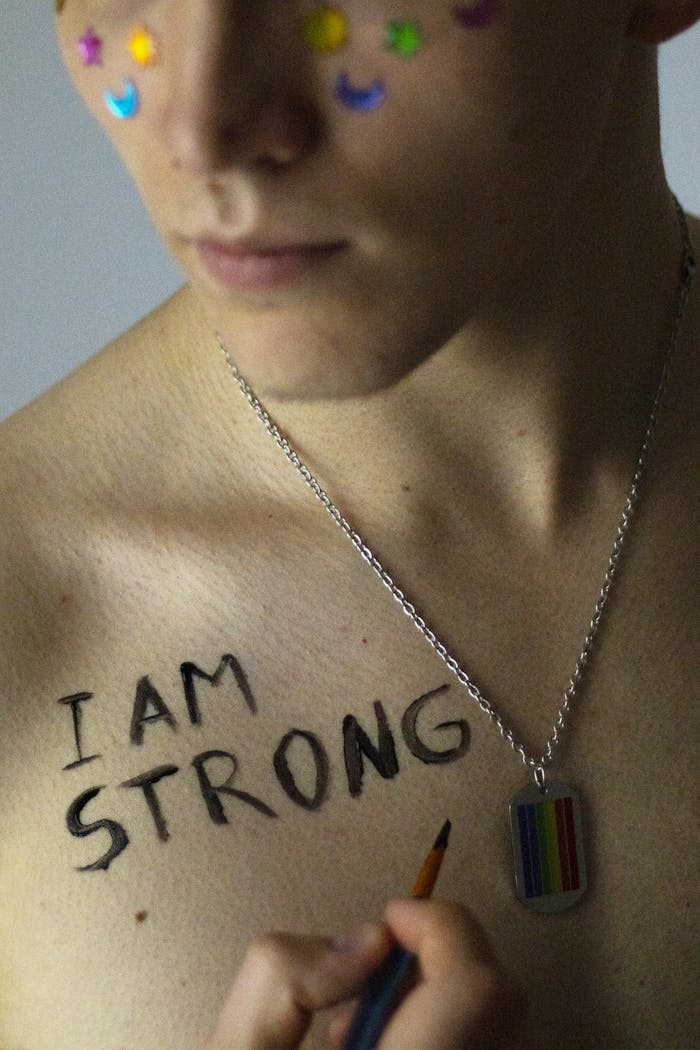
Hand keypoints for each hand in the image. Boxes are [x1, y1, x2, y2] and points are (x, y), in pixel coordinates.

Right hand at [202, 898, 524, 1049]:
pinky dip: (453, 1036)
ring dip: (447, 1002)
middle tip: (369, 981)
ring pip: (505, 1035)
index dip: (438, 929)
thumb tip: (367, 943)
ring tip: (366, 1034)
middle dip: (440, 961)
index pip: (476, 994)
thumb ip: (280, 981)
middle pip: (503, 1007)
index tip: (386, 921)